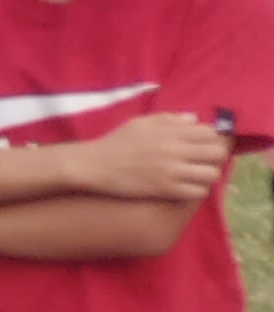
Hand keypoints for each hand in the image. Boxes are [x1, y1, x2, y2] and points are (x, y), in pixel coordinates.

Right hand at [83, 111, 232, 202]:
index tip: (202, 145)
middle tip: (202, 161)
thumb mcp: (140, 123)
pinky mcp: (166, 189)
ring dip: (207, 175)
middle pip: (217, 153)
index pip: (210, 133)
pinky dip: (196, 190)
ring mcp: (172, 171)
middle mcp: (175, 150)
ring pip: (211, 174)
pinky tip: (186, 187)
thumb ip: (169, 119)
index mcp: (170, 131)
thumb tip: (194, 119)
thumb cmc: (116, 142)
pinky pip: (198, 192)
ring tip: (196, 176)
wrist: (95, 166)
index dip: (210, 139)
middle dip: (214, 157)